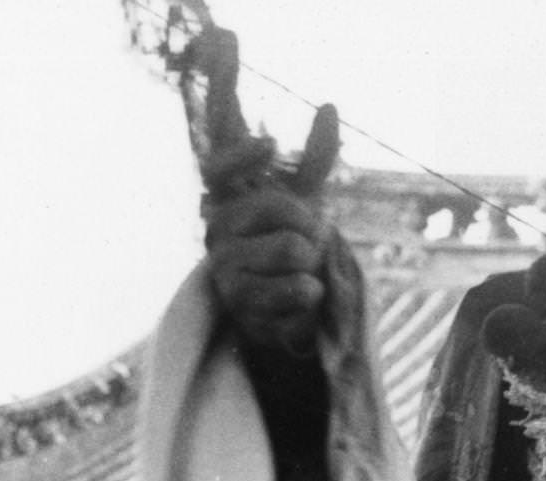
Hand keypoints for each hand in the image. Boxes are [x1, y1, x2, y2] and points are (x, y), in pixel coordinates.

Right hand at [194, 27, 338, 353]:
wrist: (282, 304)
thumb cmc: (288, 241)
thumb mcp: (304, 196)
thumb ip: (315, 156)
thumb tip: (328, 106)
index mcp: (226, 203)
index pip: (217, 170)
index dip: (240, 154)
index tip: (271, 143)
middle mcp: (217, 235)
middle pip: (274, 207)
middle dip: (307, 221)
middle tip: (307, 237)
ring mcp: (225, 272)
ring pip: (290, 249)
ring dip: (311, 259)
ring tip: (299, 270)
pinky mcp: (243, 308)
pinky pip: (298, 289)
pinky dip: (311, 293)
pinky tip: (299, 298)